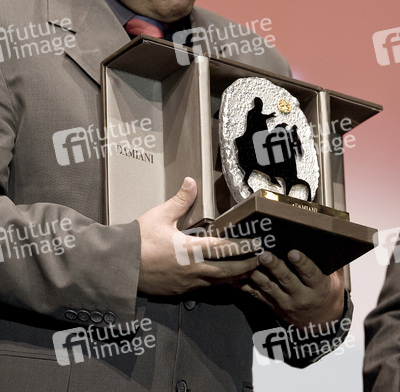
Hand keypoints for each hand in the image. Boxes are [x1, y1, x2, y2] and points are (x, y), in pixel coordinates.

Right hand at [137, 177, 258, 295]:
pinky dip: (218, 284)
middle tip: (261, 259)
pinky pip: (205, 289)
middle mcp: (193, 270)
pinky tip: (223, 280)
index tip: (257, 243)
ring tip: (248, 271)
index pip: (224, 248)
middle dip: (246, 266)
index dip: (243, 246)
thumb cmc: (139, 240)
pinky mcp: (180, 291)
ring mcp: (187, 283)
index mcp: (190, 250)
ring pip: (218, 283)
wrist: (119, 266)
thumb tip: (191, 181)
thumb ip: (180, 200)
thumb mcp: (160, 216)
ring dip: (234, 277)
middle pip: (228, 271)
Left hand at [235, 250, 344, 328]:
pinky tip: (235, 274)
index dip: (302, 263)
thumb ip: (334, 261)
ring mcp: (285, 303)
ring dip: (257, 274)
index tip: (293, 252)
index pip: (311, 274)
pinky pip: (257, 295)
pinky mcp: (272, 306)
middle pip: (287, 280)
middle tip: (265, 254)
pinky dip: (245, 284)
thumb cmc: (329, 293)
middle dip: (275, 267)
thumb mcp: (337, 279)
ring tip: (248, 261)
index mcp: (319, 288)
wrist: (322, 324)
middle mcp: (302, 297)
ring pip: (268, 287)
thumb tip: (333, 238)